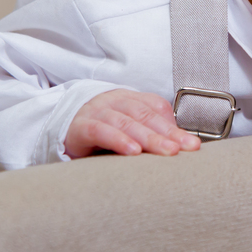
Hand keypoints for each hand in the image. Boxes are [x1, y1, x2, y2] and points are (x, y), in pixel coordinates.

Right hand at [64, 89, 201, 158]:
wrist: (59, 125)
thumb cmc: (100, 133)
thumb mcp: (127, 130)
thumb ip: (149, 134)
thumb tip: (180, 148)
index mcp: (130, 100)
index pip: (156, 108)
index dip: (174, 126)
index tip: (192, 145)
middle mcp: (115, 102)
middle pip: (145, 115)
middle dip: (167, 133)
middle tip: (184, 149)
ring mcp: (97, 112)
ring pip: (126, 122)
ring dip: (148, 137)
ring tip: (166, 151)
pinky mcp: (80, 127)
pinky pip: (100, 130)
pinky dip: (118, 140)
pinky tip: (132, 151)